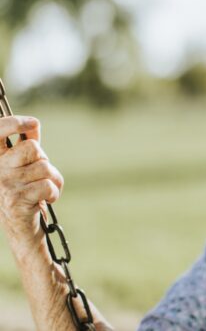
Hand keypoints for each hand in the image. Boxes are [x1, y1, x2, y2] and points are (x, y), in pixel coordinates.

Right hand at [0, 116, 63, 253]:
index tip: (32, 122)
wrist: (23, 228)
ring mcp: (5, 185)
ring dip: (53, 178)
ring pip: (44, 167)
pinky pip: (47, 185)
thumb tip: (33, 124)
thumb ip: (25, 145)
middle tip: (39, 174)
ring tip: (44, 189)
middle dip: (44, 159)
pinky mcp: (17, 200)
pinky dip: (54, 192)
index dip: (14, 123)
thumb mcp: (25, 167)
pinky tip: (47, 199)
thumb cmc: (26, 193)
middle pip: (32, 148)